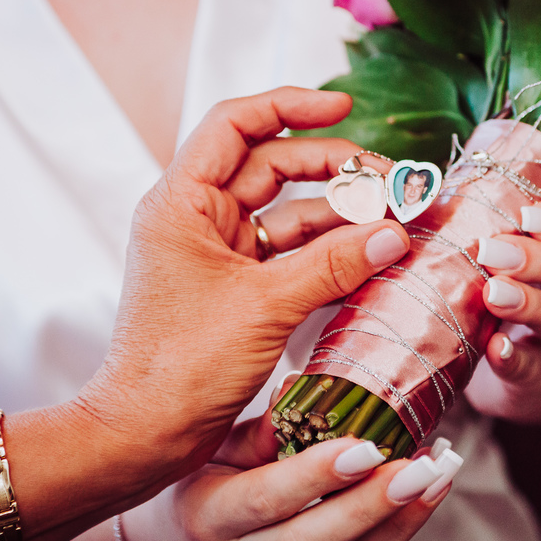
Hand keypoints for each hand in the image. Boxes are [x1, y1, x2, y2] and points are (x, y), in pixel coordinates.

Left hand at [77, 87, 410, 475]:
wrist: (145, 435)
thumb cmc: (179, 368)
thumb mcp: (264, 307)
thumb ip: (333, 265)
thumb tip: (394, 233)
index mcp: (182, 202)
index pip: (237, 124)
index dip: (291, 106)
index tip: (344, 106)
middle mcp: (198, 218)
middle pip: (274, 165)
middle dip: (336, 168)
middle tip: (393, 182)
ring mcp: (219, 253)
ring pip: (290, 212)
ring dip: (341, 215)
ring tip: (395, 222)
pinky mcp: (238, 287)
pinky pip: (293, 254)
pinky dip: (331, 253)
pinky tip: (371, 256)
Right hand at [121, 403, 457, 540]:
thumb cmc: (202, 487)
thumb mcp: (214, 451)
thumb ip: (261, 428)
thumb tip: (301, 388)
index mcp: (210, 513)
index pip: (266, 497)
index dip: (317, 475)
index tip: (366, 445)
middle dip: (370, 505)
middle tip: (420, 467)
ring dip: (398, 525)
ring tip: (438, 477)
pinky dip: (395, 537)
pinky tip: (426, 499)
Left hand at [465, 201, 540, 420]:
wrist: (492, 360)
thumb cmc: (483, 282)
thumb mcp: (489, 248)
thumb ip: (474, 218)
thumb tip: (419, 187)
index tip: (529, 215)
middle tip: (491, 251)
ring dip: (529, 303)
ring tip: (491, 294)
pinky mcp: (538, 374)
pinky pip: (535, 367)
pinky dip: (516, 359)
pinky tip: (495, 348)